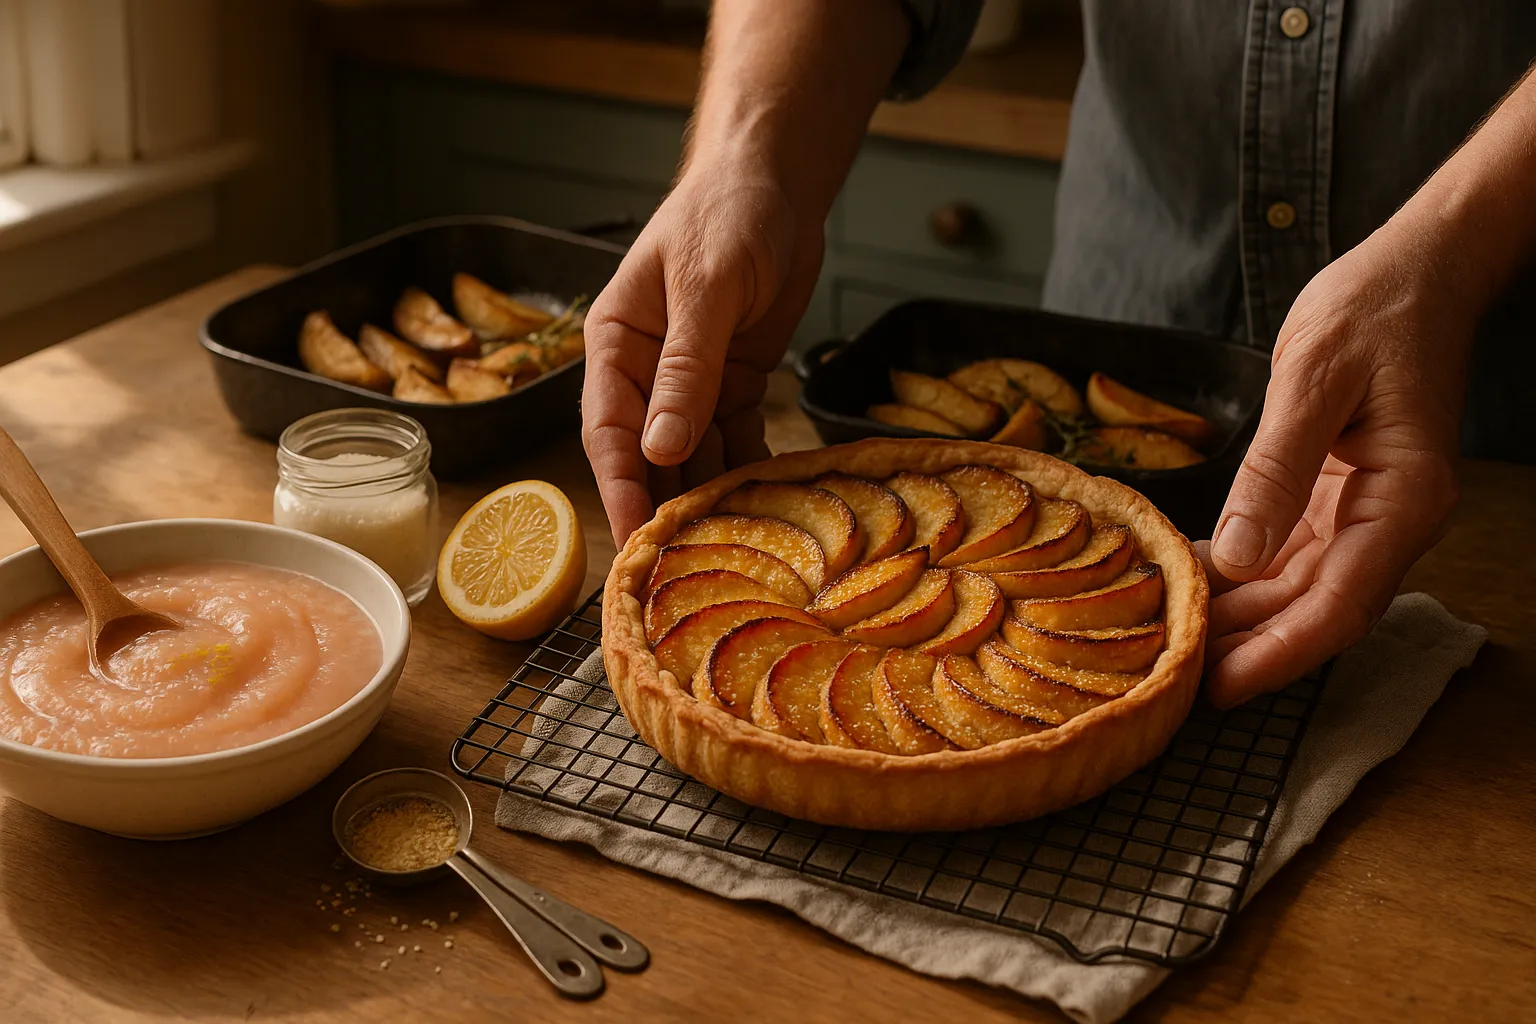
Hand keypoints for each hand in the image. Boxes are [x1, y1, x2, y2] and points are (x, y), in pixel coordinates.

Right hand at [581, 162, 823, 548]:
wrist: (776, 182)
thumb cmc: (725, 214)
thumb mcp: (704, 288)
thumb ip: (684, 369)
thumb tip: (662, 448)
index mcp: (615, 344)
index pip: (608, 431)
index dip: (620, 488)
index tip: (635, 541)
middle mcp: (646, 373)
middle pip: (648, 455)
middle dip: (664, 508)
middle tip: (684, 568)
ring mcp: (692, 383)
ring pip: (694, 456)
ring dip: (709, 499)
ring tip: (730, 552)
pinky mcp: (734, 384)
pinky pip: (737, 440)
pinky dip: (748, 472)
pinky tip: (765, 510)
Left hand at [1200, 227, 1469, 706]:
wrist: (1415, 270)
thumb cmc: (1375, 310)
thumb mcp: (1315, 380)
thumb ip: (1276, 471)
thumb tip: (1239, 558)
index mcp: (1404, 499)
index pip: (1341, 604)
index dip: (1280, 654)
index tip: (1223, 690)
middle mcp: (1389, 518)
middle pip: (1315, 610)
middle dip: (1247, 650)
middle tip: (1172, 682)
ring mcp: (1363, 511)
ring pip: (1297, 589)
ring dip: (1238, 618)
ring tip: (1170, 642)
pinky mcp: (1334, 495)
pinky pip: (1286, 553)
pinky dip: (1239, 573)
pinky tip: (1188, 580)